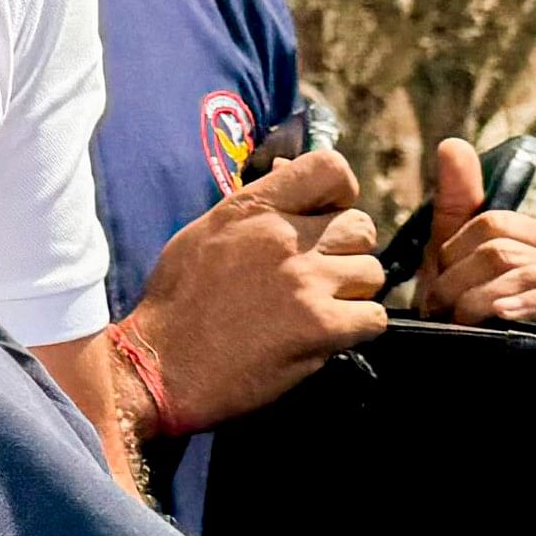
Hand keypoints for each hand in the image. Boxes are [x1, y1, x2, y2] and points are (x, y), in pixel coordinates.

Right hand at [121, 149, 386, 434]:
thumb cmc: (178, 301)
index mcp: (254, 207)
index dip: (341, 194)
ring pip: (371, 273)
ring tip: (321, 308)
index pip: (331, 170)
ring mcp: (307, 282)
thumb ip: (256, 205)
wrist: (161, 366)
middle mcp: (285, 237)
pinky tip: (327, 335)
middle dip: (347, 251)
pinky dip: (357, 328)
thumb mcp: (207, 231)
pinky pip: (373, 317)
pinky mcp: (321, 328)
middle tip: (322, 275)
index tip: (329, 217)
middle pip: (360, 227)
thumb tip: (292, 172)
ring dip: (352, 292)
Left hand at [416, 137, 535, 327]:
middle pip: (502, 250)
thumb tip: (453, 144)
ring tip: (462, 324)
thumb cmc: (466, 313)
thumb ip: (457, 203)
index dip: (453, 254)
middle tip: (444, 313)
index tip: (437, 285)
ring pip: (522, 274)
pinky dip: (523, 308)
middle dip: (459, 284)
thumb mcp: (452, 257)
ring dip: (478, 302)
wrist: (475, 375)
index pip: (491, 223)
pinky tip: (500, 320)